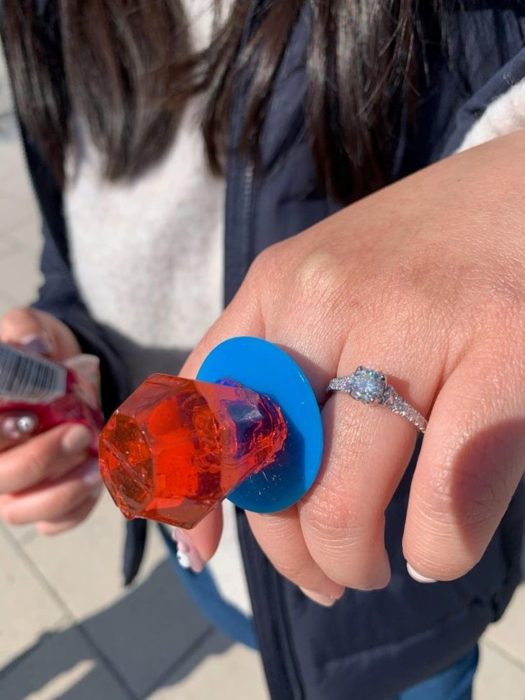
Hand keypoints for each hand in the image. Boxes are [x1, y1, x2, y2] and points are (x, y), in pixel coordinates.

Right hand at [0, 308, 101, 534]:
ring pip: (21, 510)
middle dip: (39, 461)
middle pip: (0, 480)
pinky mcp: (44, 501)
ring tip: (95, 466)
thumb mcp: (31, 328)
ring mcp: (12, 486)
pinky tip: (96, 485)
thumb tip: (34, 344)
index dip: (2, 435)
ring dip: (61, 493)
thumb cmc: (40, 351)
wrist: (68, 368)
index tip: (29, 418)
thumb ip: (25, 330)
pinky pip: (54, 522)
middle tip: (79, 432)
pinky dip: (75, 511)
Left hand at [177, 131, 524, 603]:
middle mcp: (328, 299)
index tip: (204, 551)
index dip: (195, 492)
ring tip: (378, 567)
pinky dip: (436, 551)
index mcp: (278, 286)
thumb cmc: (424, 249)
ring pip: (345, 502)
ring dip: (354, 564)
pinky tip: (436, 548)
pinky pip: (444, 501)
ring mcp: (414, 323)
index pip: (201, 407)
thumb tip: (223, 477)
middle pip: (276, 475)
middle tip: (328, 574)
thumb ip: (272, 360)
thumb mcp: (327, 282)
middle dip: (296, 555)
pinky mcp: (501, 348)